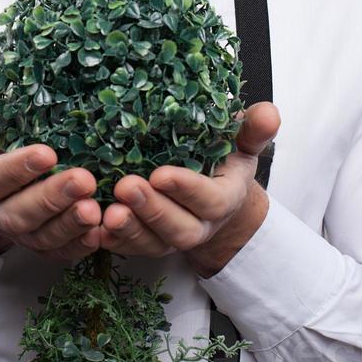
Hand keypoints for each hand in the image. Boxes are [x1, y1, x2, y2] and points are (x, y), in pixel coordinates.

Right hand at [0, 84, 101, 261]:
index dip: (16, 170)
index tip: (47, 154)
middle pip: (19, 215)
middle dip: (51, 200)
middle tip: (83, 181)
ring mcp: (19, 233)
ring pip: (42, 238)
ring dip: (70, 224)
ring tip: (95, 209)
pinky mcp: (42, 245)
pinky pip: (59, 252)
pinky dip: (80, 245)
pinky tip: (100, 232)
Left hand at [99, 101, 280, 271]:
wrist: (215, 194)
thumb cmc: (224, 158)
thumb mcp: (242, 141)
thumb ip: (254, 129)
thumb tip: (269, 113)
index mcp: (223, 198)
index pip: (209, 200)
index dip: (186, 190)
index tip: (160, 173)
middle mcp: (199, 224)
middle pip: (178, 228)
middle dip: (152, 211)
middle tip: (126, 187)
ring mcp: (171, 236)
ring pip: (152, 243)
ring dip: (130, 229)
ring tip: (107, 211)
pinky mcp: (146, 241)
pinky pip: (129, 248)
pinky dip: (111, 241)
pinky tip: (92, 227)